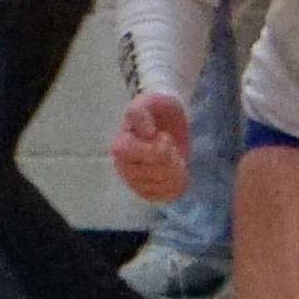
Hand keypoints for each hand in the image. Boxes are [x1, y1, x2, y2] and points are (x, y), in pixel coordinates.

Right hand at [109, 90, 189, 207]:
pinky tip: (179, 171)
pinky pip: (166, 196)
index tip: (164, 137)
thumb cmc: (158, 109)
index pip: (130, 154)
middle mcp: (124, 166)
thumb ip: (141, 112)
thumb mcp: (150, 102)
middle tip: (172, 145)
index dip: (152, 149)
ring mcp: (136, 182)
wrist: (169, 119)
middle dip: (169, 158)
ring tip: (176, 157)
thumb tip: (146, 132)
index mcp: (120, 144)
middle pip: (150, 172)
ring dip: (175, 171)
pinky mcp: (150, 192)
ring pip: (160, 186)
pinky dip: (177, 184)